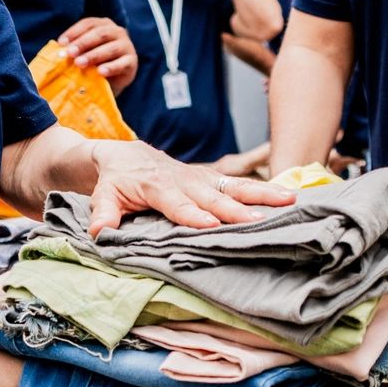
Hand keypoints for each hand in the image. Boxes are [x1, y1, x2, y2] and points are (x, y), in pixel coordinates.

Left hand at [60, 16, 136, 82]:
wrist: (109, 83)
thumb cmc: (92, 64)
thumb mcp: (82, 54)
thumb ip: (74, 50)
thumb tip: (59, 51)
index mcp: (103, 25)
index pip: (88, 24)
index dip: (74, 32)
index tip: (61, 43)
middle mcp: (117, 31)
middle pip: (100, 33)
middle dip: (83, 43)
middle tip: (70, 53)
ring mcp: (126, 46)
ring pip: (111, 48)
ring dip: (94, 55)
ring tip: (80, 64)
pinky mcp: (132, 62)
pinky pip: (122, 63)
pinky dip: (111, 67)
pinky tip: (100, 72)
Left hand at [82, 140, 291, 233]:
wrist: (125, 155)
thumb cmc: (115, 179)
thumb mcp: (103, 194)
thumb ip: (103, 212)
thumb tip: (99, 232)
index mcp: (157, 185)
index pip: (177, 202)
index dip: (193, 214)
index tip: (211, 224)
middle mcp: (184, 179)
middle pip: (212, 195)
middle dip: (236, 208)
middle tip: (259, 220)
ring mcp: (201, 178)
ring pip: (234, 185)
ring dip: (261, 193)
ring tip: (289, 200)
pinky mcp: (212, 179)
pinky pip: (240, 184)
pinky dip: (264, 189)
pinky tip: (288, 197)